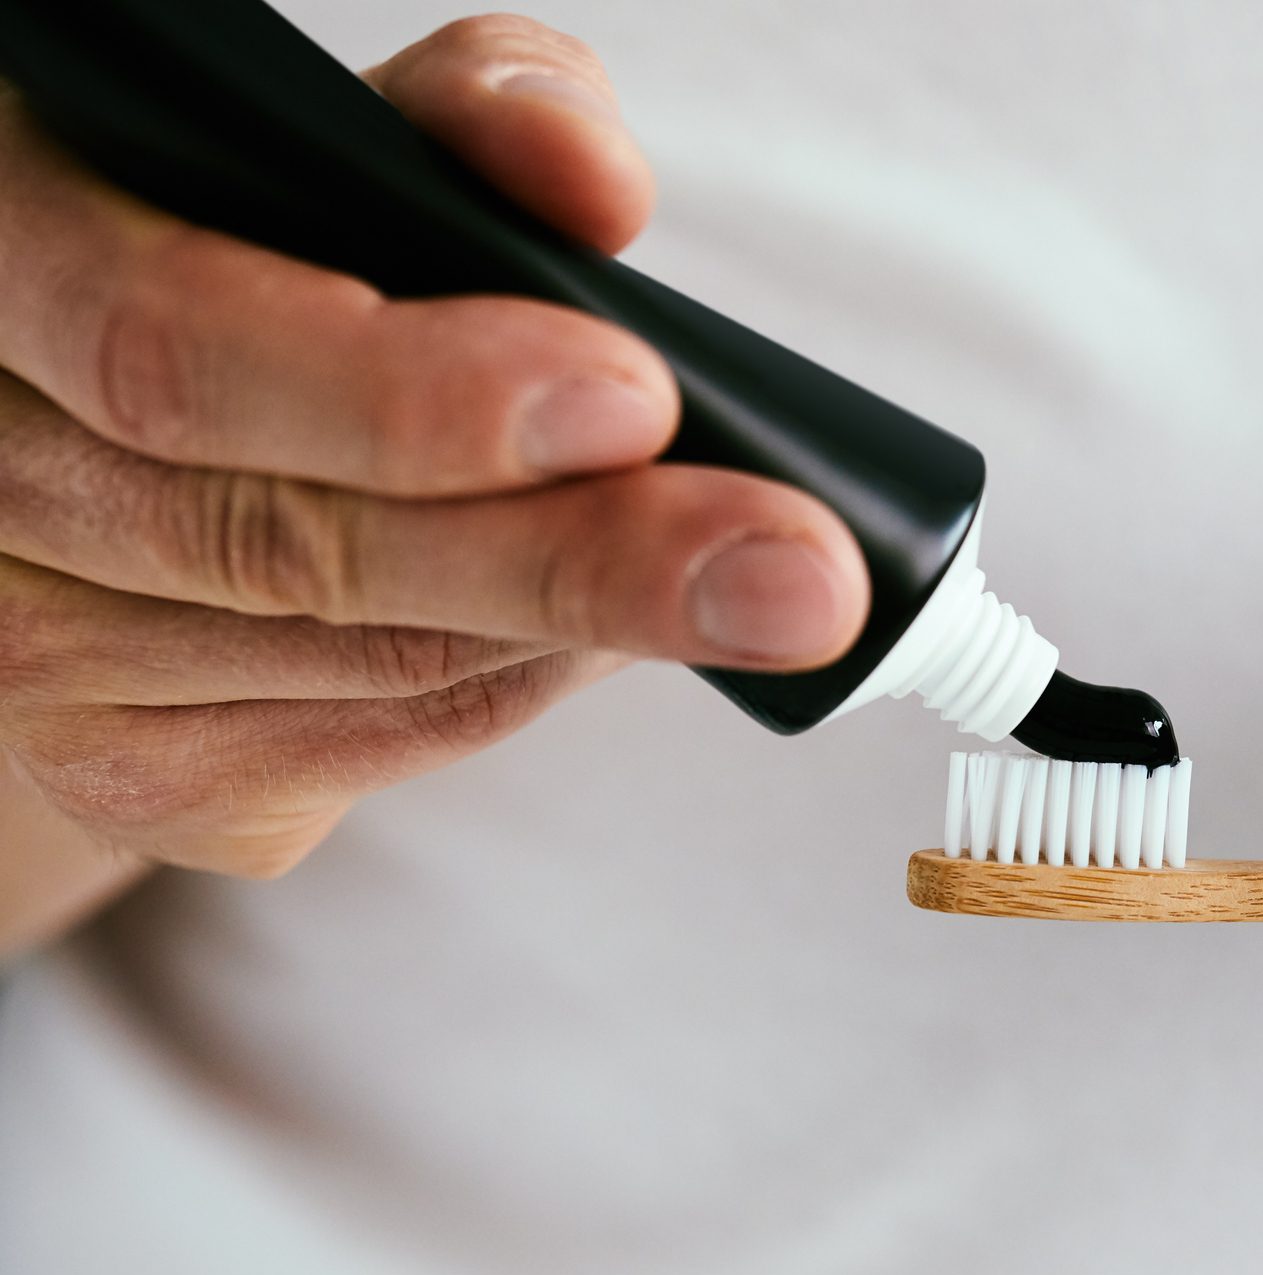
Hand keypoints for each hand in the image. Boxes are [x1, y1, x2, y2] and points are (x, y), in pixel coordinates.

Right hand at [0, 14, 868, 879]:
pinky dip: (519, 682)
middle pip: (286, 544)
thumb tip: (591, 183)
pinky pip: (380, 745)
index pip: (178, 344)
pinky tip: (583, 630)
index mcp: (11, 246)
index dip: (413, 393)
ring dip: (573, 622)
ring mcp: (32, 649)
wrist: (116, 455)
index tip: (636, 397)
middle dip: (576, 559)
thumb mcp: (338, 156)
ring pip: (364, 663)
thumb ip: (469, 120)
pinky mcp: (131, 776)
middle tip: (794, 572)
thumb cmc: (256, 268)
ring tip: (730, 569)